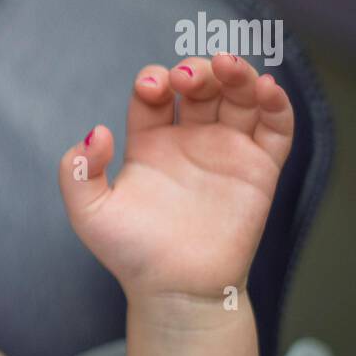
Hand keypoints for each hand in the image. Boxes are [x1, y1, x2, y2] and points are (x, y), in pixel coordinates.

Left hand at [57, 53, 294, 302]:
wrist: (176, 290)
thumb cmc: (131, 254)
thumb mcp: (88, 212)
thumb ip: (76, 171)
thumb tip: (96, 132)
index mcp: (150, 142)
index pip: (154, 93)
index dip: (153, 81)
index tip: (151, 88)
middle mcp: (190, 140)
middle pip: (199, 85)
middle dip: (196, 70)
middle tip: (187, 76)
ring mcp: (227, 151)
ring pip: (240, 96)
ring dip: (238, 74)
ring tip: (231, 65)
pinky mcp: (260, 169)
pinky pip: (276, 128)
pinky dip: (278, 103)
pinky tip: (268, 88)